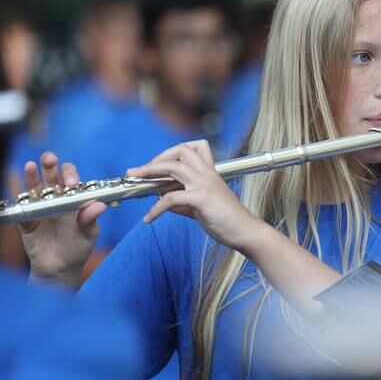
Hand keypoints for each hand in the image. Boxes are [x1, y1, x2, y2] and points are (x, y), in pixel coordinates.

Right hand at [18, 152, 104, 285]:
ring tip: (31, 166)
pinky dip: (19, 199)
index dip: (70, 175)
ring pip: (34, 186)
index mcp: (73, 198)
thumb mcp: (88, 234)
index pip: (71, 178)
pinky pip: (21, 207)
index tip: (71, 183)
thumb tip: (98, 205)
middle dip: (50, 165)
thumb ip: (90, 219)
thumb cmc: (78, 247)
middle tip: (50, 160)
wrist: (60, 269)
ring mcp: (40, 207)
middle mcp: (56, 198)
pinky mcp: (26, 220)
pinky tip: (18, 191)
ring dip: (32, 175)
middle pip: (52, 175)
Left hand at [126, 140, 261, 251]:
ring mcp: (204, 184)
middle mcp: (207, 174)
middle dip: (156, 158)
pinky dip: (156, 208)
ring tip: (134, 179)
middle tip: (139, 170)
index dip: (173, 152)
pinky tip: (149, 218)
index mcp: (210, 173)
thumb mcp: (202, 208)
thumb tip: (166, 203)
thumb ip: (184, 203)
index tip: (158, 164)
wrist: (246, 232)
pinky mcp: (201, 198)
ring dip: (149, 171)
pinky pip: (170, 198)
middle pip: (179, 151)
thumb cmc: (229, 221)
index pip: (195, 147)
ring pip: (172, 166)